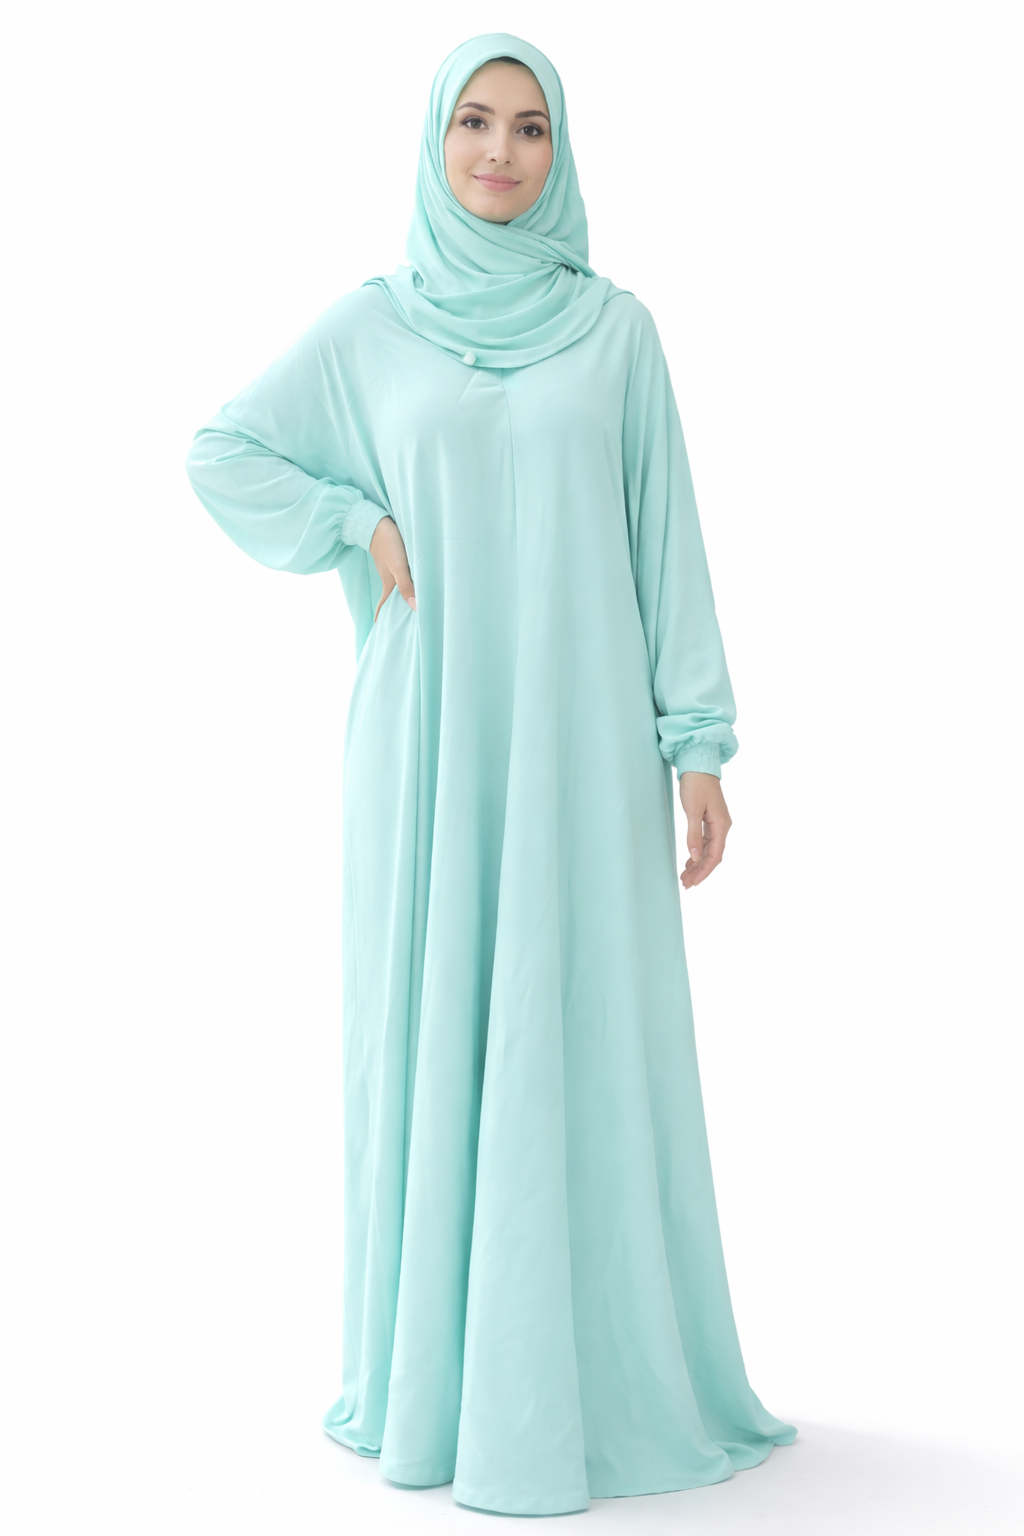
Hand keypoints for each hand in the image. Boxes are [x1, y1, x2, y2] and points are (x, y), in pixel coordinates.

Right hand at [369, 516, 415, 620]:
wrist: (376, 522)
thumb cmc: (388, 544)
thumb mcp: (398, 566)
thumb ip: (406, 585)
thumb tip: (414, 607)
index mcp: (389, 583)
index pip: (384, 605)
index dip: (383, 617)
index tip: (382, 629)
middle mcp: (390, 578)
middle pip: (392, 598)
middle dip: (395, 610)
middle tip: (402, 622)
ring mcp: (392, 568)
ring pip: (399, 587)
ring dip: (404, 596)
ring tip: (412, 605)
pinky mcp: (396, 559)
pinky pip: (402, 575)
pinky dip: (407, 582)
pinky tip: (415, 581)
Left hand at [678, 771, 731, 888]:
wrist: (698, 764)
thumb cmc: (696, 784)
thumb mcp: (692, 810)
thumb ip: (693, 835)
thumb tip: (695, 856)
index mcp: (722, 825)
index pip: (715, 855)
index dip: (704, 871)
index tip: (693, 882)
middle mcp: (723, 826)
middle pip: (713, 855)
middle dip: (700, 871)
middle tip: (686, 883)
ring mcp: (718, 823)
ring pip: (710, 850)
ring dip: (698, 864)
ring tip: (685, 876)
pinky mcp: (711, 819)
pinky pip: (707, 842)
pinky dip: (698, 853)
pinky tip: (690, 861)